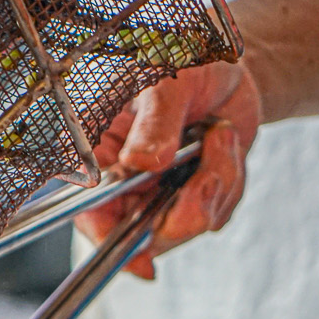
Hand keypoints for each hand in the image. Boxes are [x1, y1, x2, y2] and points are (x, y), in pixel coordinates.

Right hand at [77, 60, 260, 276]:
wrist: (230, 66)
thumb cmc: (185, 59)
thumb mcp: (166, 83)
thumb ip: (154, 124)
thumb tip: (141, 162)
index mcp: (96, 149)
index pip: (88, 207)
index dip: (108, 236)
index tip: (141, 258)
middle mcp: (120, 177)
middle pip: (138, 229)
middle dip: (183, 211)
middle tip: (208, 178)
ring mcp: (154, 191)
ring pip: (182, 225)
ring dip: (213, 188)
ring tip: (219, 140)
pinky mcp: (188, 197)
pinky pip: (213, 214)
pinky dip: (229, 183)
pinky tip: (224, 145)